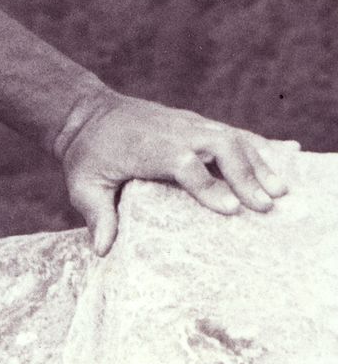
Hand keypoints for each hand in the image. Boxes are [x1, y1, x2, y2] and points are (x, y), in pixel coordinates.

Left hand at [52, 90, 293, 255]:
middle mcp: (171, 131)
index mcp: (145, 146)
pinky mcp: (197, 123)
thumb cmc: (88, 153)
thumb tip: (103, 249)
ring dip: (257, 162)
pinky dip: (257, 146)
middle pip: (216, 144)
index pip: (181, 161)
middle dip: (244, 173)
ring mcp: (187, 124)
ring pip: (230, 136)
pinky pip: (232, 132)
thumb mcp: (82, 183)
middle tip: (265, 206)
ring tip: (281, 192)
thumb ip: (95, 212)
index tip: (230, 209)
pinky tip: (281, 161)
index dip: (206, 184)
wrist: (86, 113)